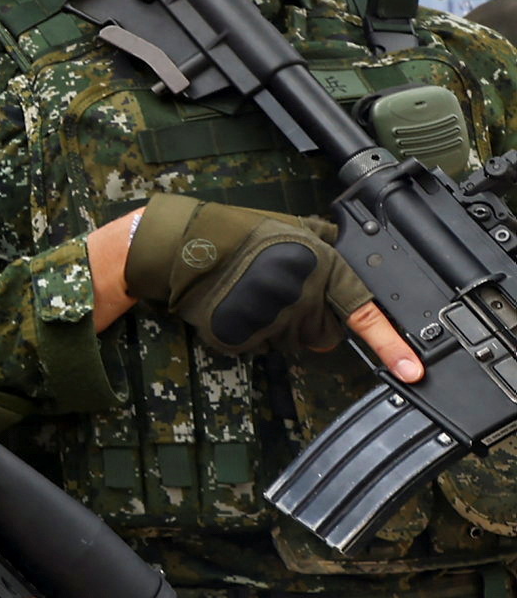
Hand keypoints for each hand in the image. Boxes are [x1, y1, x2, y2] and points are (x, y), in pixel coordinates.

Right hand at [97, 196, 413, 372]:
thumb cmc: (237, 233)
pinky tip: (234, 307)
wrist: (184, 247)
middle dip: (307, 323)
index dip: (391, 345)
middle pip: (323, 335)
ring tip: (249, 295)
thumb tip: (350, 250)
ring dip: (275, 327)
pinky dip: (249, 334)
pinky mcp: (245, 337)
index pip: (364, 312)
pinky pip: (260, 347)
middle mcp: (302, 297)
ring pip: (289, 342)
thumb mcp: (293, 227)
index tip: (412, 371)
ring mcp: (272, 320)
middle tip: (277, 294)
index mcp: (320, 268)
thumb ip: (327, 245)